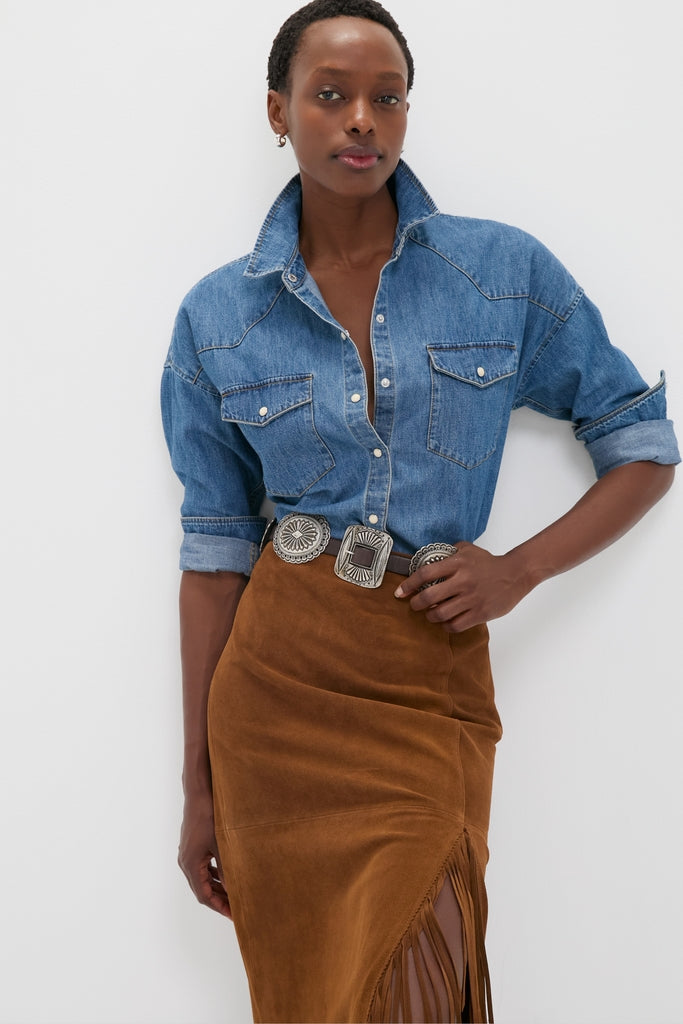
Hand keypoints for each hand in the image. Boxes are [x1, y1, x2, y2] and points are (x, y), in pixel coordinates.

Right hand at [178, 791, 231, 917]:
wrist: (199, 794)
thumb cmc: (209, 816)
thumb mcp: (221, 844)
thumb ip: (227, 868)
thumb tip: (234, 889)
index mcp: (191, 864)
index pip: (204, 896)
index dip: (219, 907)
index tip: (233, 915)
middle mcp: (186, 862)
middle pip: (202, 889)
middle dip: (219, 900)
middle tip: (237, 908)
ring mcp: (188, 855)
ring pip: (203, 879)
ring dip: (217, 888)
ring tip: (234, 895)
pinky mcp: (192, 847)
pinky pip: (203, 868)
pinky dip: (214, 875)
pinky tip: (227, 876)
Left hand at [394, 541, 531, 632]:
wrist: (516, 574)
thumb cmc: (489, 562)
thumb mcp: (468, 550)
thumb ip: (450, 552)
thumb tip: (430, 557)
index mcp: (458, 564)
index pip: (426, 574)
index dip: (409, 584)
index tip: (399, 592)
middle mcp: (463, 581)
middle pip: (430, 596)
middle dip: (416, 604)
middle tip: (413, 605)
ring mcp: (472, 599)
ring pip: (441, 613)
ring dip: (430, 616)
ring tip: (430, 614)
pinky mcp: (480, 613)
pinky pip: (456, 625)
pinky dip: (446, 625)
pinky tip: (445, 622)